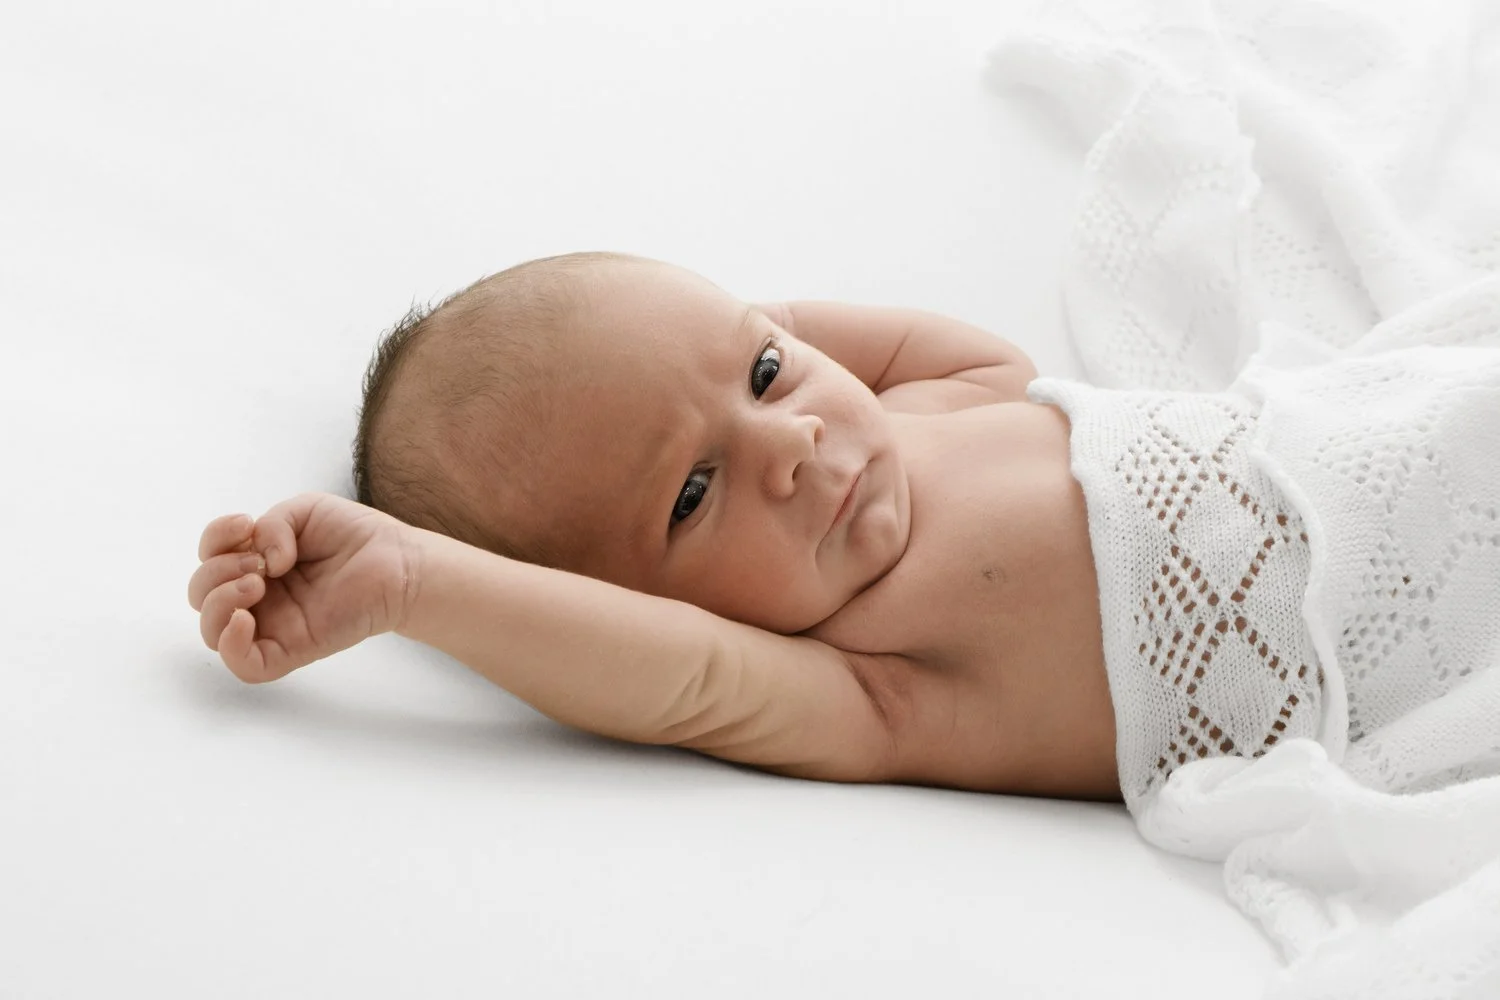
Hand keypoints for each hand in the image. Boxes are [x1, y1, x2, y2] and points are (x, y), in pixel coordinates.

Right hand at [188, 492, 417, 682]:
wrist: (397, 561)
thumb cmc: (356, 537)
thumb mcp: (304, 511)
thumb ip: (271, 524)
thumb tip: (263, 560)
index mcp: (257, 563)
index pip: (209, 558)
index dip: (215, 539)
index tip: (246, 523)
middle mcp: (260, 596)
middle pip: (202, 596)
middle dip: (217, 572)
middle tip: (262, 562)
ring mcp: (274, 624)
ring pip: (212, 632)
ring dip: (219, 602)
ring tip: (257, 583)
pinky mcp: (292, 649)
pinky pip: (244, 665)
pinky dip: (230, 645)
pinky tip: (243, 618)